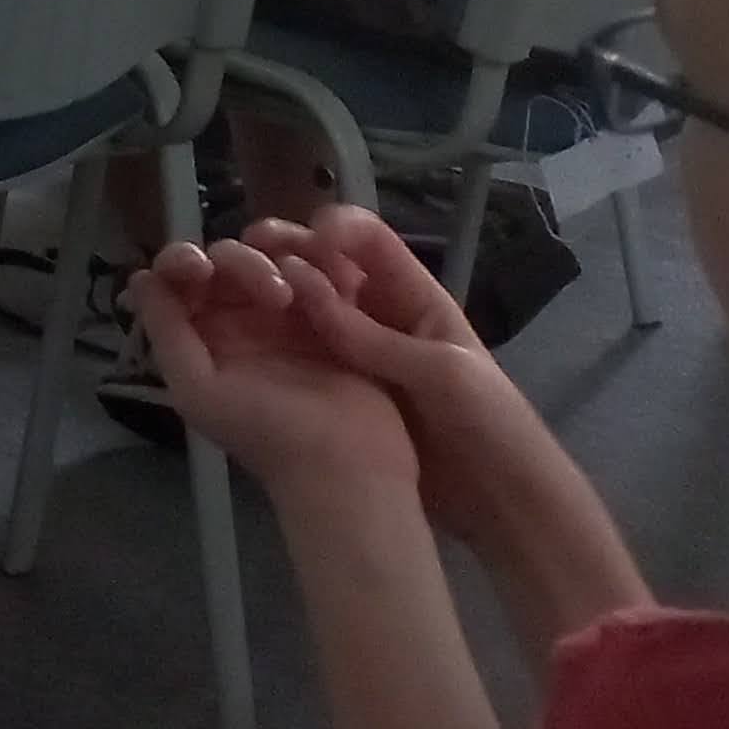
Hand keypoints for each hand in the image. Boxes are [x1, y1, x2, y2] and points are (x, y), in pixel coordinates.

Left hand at [129, 237, 421, 502]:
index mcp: (204, 333)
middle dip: (244, 264)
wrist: (348, 465)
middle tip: (277, 297)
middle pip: (228, 258)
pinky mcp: (334, 314)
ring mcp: (290, 314)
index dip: (183, 261)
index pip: (181, 278)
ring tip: (303, 298)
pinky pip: (321, 272)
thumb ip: (167, 334)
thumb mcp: (199, 390)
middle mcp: (242, 317)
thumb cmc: (268, 435)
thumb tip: (141, 279)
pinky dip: (321, 268)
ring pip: (275, 256)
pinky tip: (334, 285)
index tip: (202, 270)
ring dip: (285, 261)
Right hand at [232, 211, 571, 546]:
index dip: (333, 229)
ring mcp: (355, 351)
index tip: (304, 248)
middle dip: (288, 251)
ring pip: (306, 304)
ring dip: (272, 291)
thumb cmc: (489, 424)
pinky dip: (273, 339)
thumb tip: (303, 288)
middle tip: (248, 261)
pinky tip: (241, 341)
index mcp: (413, 295)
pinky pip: (303, 352)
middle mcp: (377, 312)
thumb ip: (375, 337)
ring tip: (229, 295)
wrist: (499, 500)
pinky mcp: (340, 387)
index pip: (367, 238)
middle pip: (325, 262)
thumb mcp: (442, 374)